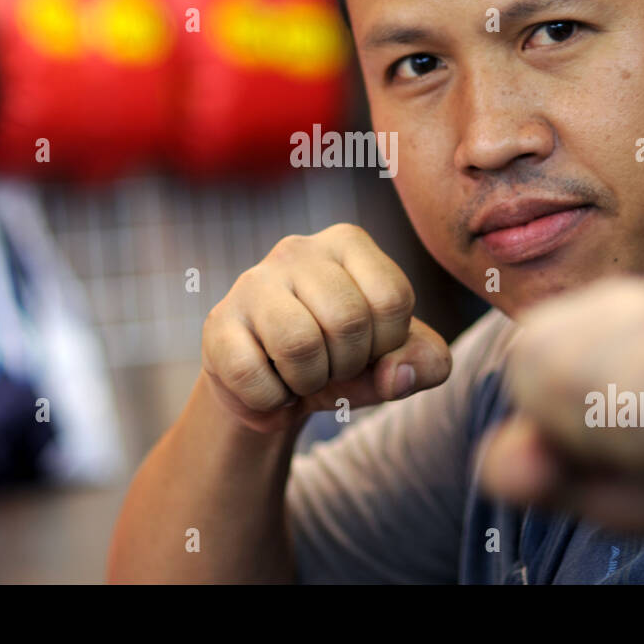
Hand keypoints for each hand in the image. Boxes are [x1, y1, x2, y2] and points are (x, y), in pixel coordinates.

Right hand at [201, 223, 451, 433]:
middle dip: (347, 364)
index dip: (387, 343)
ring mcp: (252, 282)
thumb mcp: (397, 361)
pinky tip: (269, 384)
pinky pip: (253, 375)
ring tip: (300, 374)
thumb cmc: (343, 359)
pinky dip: (271, 400)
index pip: (392, 297)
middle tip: (330, 365)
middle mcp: (298, 249)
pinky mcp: (217, 323)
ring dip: (309, 382)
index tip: (367, 348)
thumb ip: (425, 362)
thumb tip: (395, 374)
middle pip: (347, 320)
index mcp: (348, 243)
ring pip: (299, 345)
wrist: (275, 390)